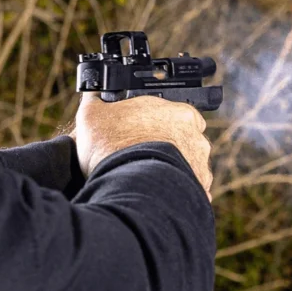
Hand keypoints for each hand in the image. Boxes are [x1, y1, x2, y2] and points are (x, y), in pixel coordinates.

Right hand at [74, 93, 212, 200]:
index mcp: (179, 113)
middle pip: (184, 140)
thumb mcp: (91, 114)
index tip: (142, 130)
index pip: (176, 112)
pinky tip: (156, 195)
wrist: (127, 186)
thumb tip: (92, 95)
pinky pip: (188, 192)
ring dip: (171, 170)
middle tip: (142, 155)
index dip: (157, 121)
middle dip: (167, 147)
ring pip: (188, 167)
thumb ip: (95, 101)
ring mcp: (200, 166)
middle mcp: (196, 138)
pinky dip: (175, 194)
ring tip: (146, 178)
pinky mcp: (198, 192)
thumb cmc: (112, 147)